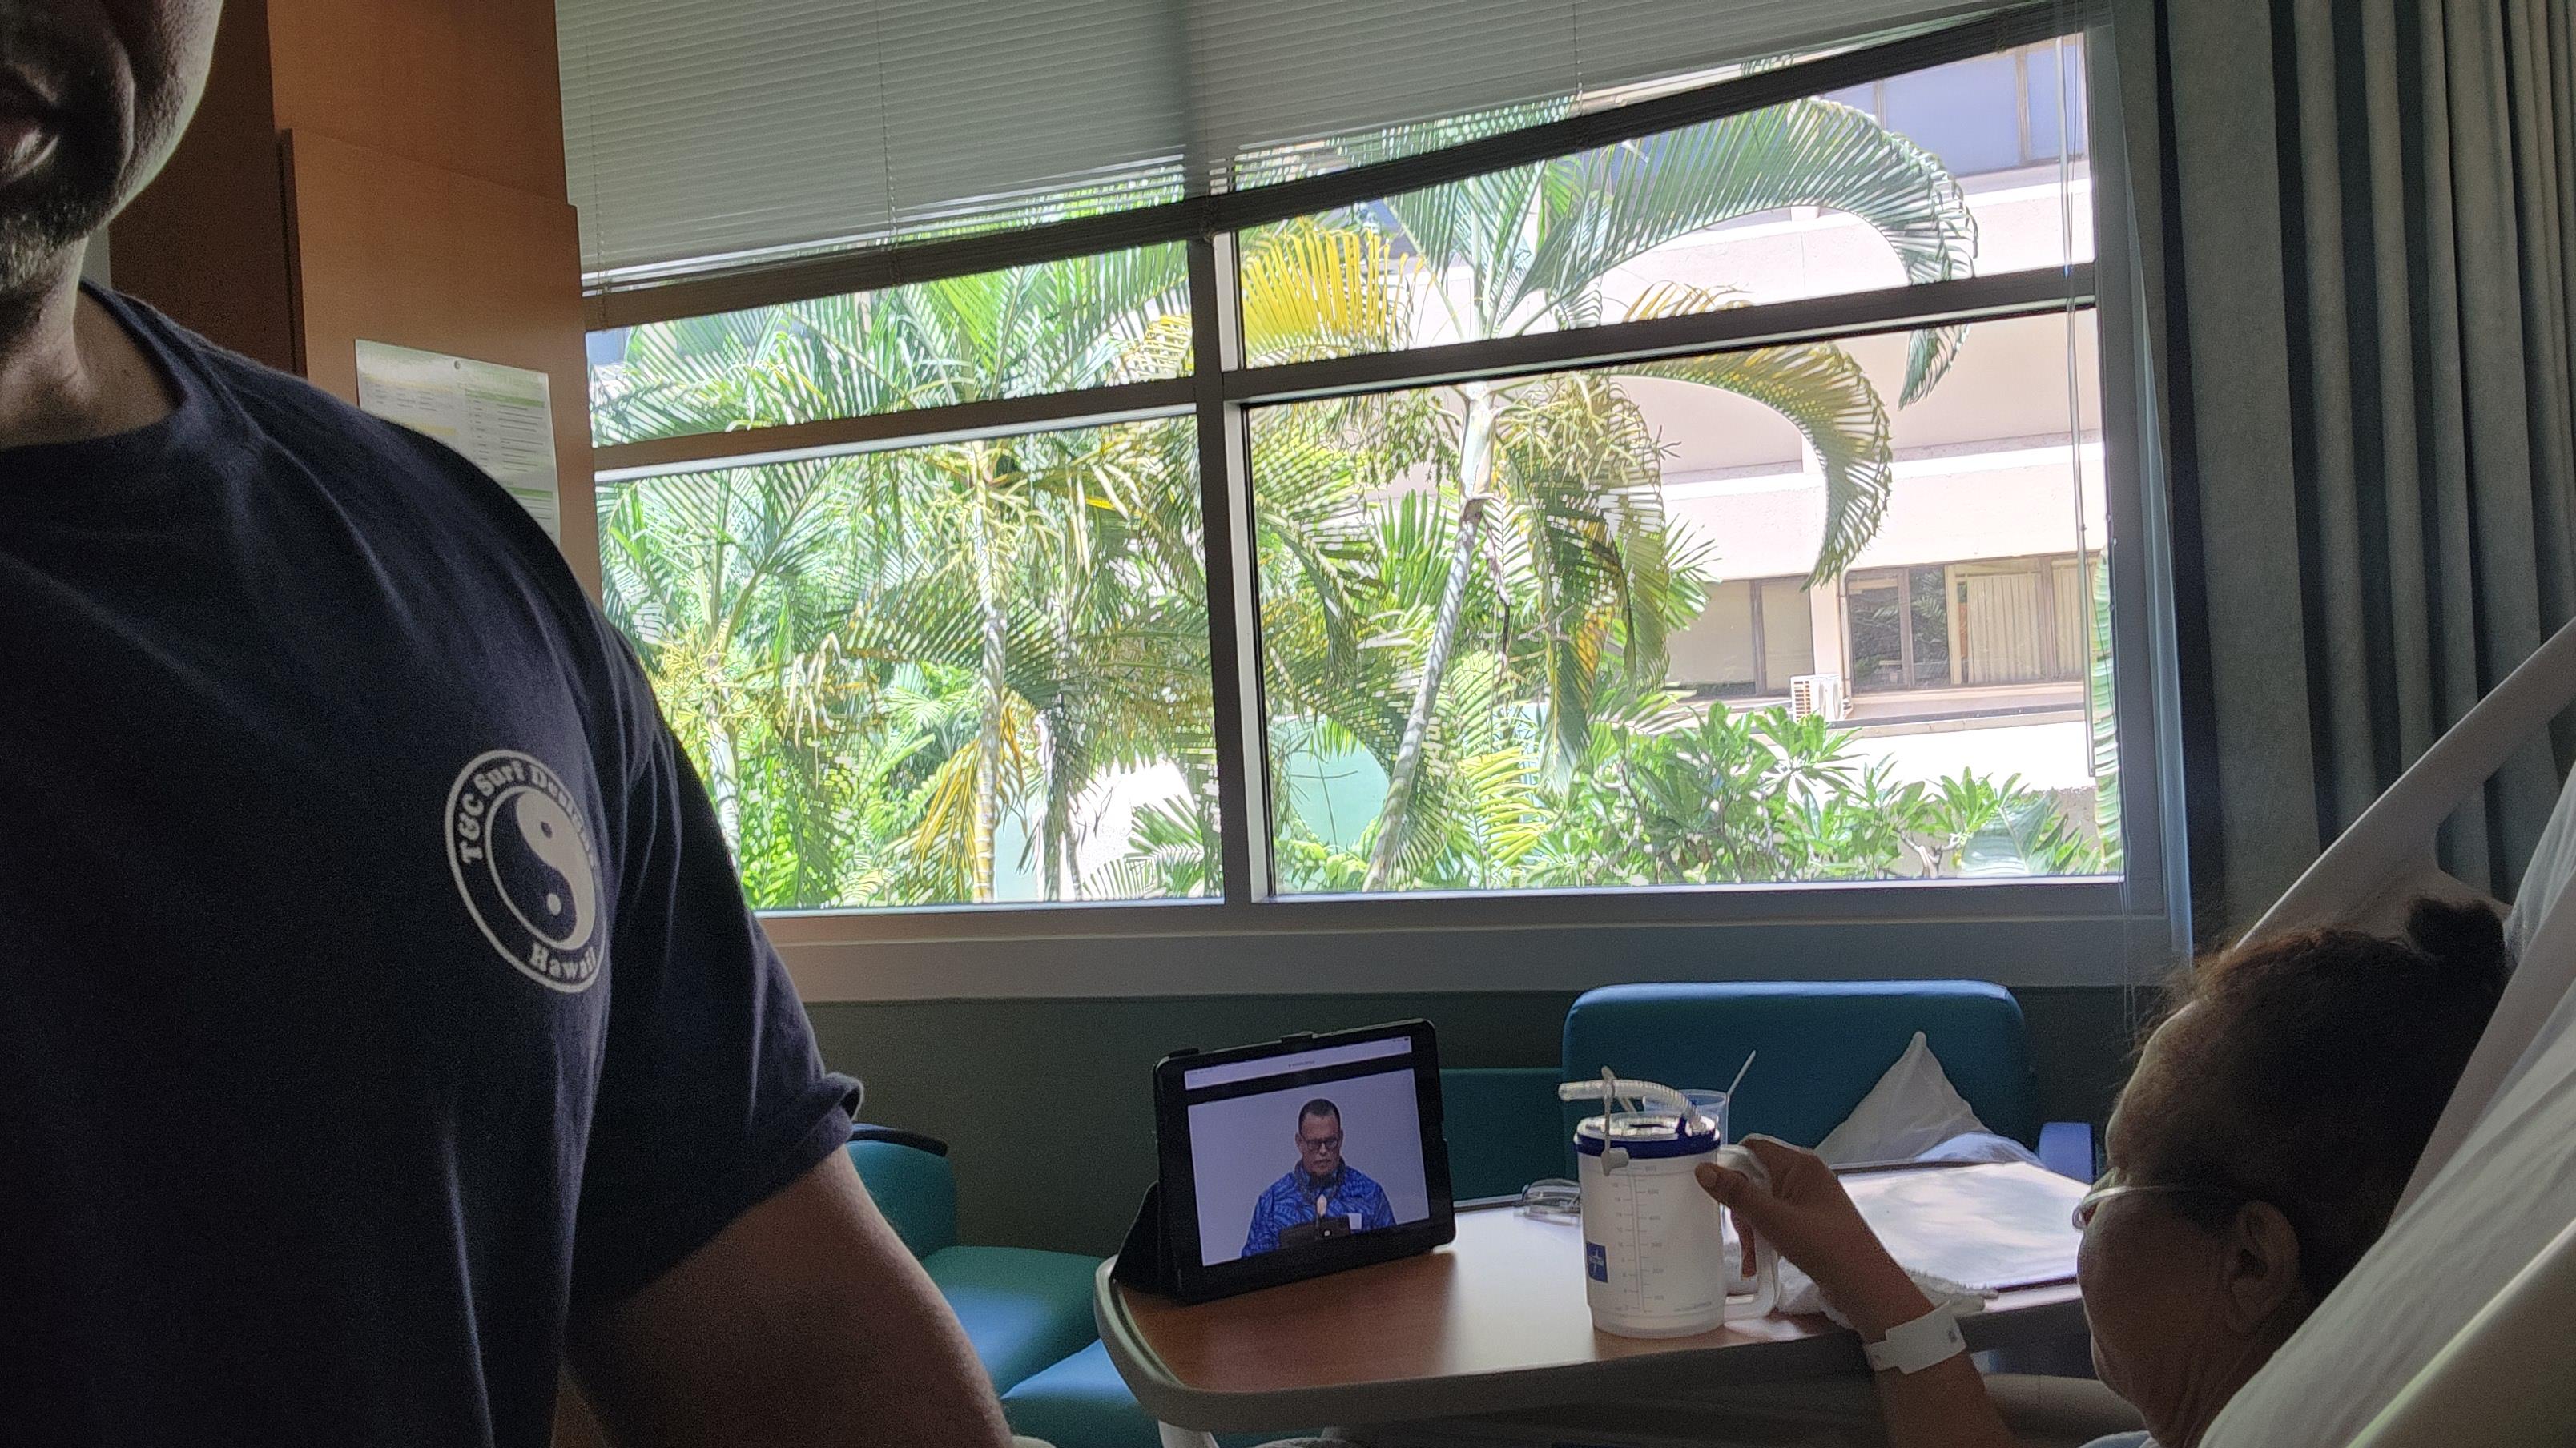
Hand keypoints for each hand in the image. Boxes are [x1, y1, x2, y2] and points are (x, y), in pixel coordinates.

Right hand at [1696, 1136, 1926, 1334]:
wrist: (1864, 1285)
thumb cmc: (1822, 1246)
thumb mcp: (1774, 1220)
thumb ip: (1737, 1194)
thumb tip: (1702, 1169)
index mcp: (1800, 1164)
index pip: (1753, 1147)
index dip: (1730, 1164)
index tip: (1713, 1191)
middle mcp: (1805, 1175)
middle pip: (1756, 1178)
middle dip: (1741, 1208)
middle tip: (1741, 1235)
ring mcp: (1809, 1199)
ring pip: (1764, 1203)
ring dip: (1752, 1229)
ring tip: (1751, 1259)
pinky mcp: (1811, 1220)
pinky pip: (1777, 1219)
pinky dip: (1765, 1236)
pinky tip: (1759, 1262)